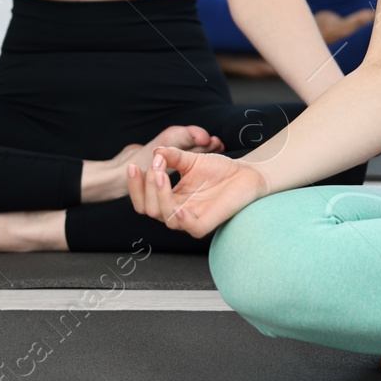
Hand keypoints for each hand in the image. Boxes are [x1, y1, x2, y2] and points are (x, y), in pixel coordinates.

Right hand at [125, 147, 268, 236]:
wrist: (246, 173)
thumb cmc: (219, 169)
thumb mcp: (191, 160)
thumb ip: (172, 157)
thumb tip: (155, 152)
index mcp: (170, 200)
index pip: (143, 201)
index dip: (135, 186)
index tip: (134, 166)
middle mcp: (177, 212)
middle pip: (149, 209)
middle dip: (147, 187)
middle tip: (155, 167)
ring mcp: (191, 220)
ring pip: (165, 218)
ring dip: (159, 196)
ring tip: (161, 175)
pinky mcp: (206, 224)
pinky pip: (189, 227)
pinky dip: (181, 217)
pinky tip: (179, 205)